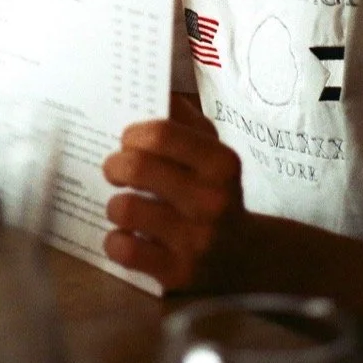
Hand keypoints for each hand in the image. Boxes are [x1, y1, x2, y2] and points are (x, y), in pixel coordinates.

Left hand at [102, 95, 243, 290]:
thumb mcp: (211, 151)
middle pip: (137, 168)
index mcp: (221, 164)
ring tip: (123, 205)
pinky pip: (125, 249)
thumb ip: (182, 118)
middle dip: (114, 165)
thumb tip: (149, 86)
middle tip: (114, 169)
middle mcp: (212, 202)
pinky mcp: (178, 275)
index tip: (127, 140)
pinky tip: (125, 236)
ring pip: (125, 209)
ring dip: (114, 205)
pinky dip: (115, 241)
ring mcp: (196, 242)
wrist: (248, 259)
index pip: (162, 132)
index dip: (133, 133)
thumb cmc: (216, 191)